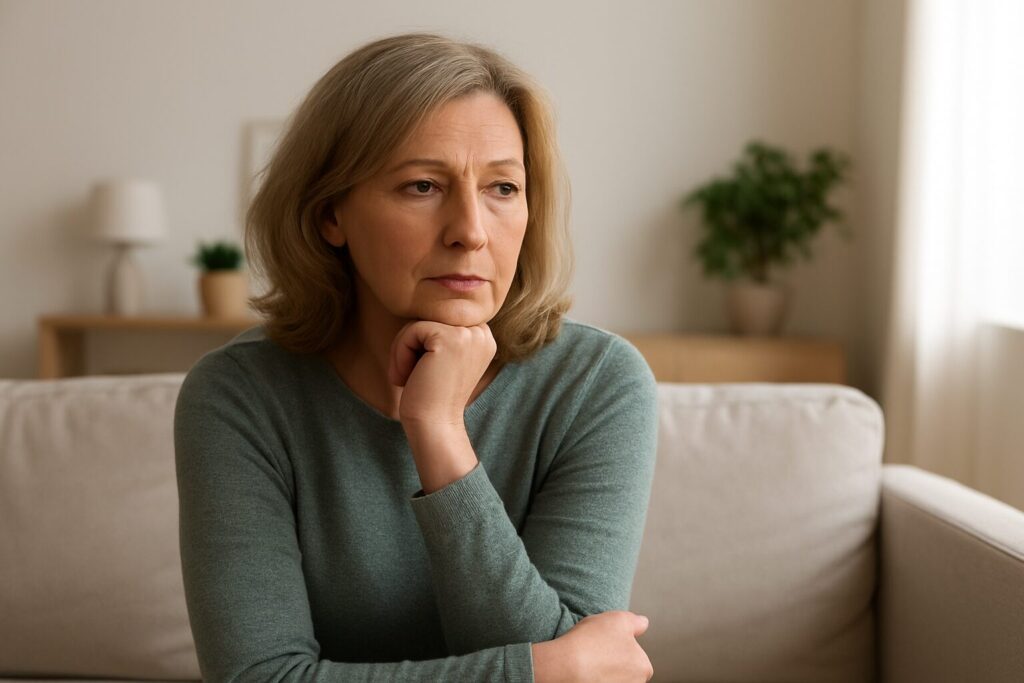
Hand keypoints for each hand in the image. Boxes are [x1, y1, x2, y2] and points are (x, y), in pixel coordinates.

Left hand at [388, 320, 496, 427]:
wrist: (435, 425)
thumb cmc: (431, 395)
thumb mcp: (443, 358)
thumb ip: (441, 332)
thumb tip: (421, 305)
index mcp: (483, 336)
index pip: (440, 318)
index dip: (422, 341)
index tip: (421, 369)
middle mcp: (481, 332)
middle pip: (430, 317)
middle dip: (411, 343)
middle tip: (408, 374)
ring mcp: (469, 334)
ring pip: (419, 322)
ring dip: (402, 349)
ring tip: (407, 376)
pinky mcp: (450, 338)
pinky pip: (412, 330)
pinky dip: (400, 353)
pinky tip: (406, 377)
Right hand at [532, 611, 652, 682]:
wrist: (565, 666)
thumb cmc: (592, 642)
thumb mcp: (618, 619)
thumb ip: (636, 622)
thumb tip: (643, 623)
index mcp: (644, 667)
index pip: (637, 658)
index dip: (621, 648)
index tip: (607, 644)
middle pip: (626, 671)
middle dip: (614, 663)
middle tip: (597, 652)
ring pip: (613, 679)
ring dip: (604, 673)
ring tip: (588, 663)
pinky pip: (599, 682)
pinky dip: (593, 679)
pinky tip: (585, 673)